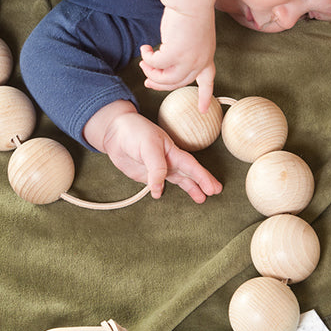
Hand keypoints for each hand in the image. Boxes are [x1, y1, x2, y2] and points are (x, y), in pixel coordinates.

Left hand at [83, 101, 222, 202]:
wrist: (114, 132)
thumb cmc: (134, 132)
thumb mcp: (148, 145)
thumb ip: (156, 167)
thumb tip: (158, 189)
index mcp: (172, 150)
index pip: (191, 165)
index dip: (203, 177)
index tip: (213, 188)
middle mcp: (168, 160)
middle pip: (189, 173)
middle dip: (203, 182)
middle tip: (216, 192)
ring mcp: (158, 168)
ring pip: (178, 180)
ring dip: (190, 188)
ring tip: (201, 198)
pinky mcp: (146, 175)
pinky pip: (159, 184)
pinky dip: (163, 190)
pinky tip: (164, 195)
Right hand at [141, 0, 217, 111]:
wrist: (191, 0)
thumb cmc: (191, 12)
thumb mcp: (193, 36)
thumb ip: (184, 50)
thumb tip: (165, 59)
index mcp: (207, 57)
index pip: (208, 81)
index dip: (205, 97)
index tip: (203, 110)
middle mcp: (199, 61)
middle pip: (177, 83)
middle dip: (160, 84)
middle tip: (147, 81)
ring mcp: (188, 60)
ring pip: (165, 78)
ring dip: (151, 72)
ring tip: (143, 63)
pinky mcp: (174, 54)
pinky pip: (155, 64)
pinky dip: (147, 58)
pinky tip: (145, 48)